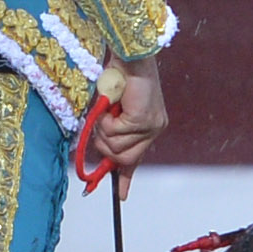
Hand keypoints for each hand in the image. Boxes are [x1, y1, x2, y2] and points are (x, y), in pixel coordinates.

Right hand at [90, 57, 167, 200]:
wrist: (127, 55)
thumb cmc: (116, 76)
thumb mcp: (109, 110)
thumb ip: (108, 131)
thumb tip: (99, 152)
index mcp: (147, 127)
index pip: (136, 159)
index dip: (125, 178)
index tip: (121, 197)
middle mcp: (153, 128)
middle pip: (123, 159)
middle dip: (104, 147)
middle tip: (100, 125)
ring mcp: (150, 125)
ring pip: (116, 148)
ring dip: (103, 130)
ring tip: (107, 109)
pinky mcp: (143, 120)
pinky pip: (115, 133)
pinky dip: (106, 120)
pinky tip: (113, 104)